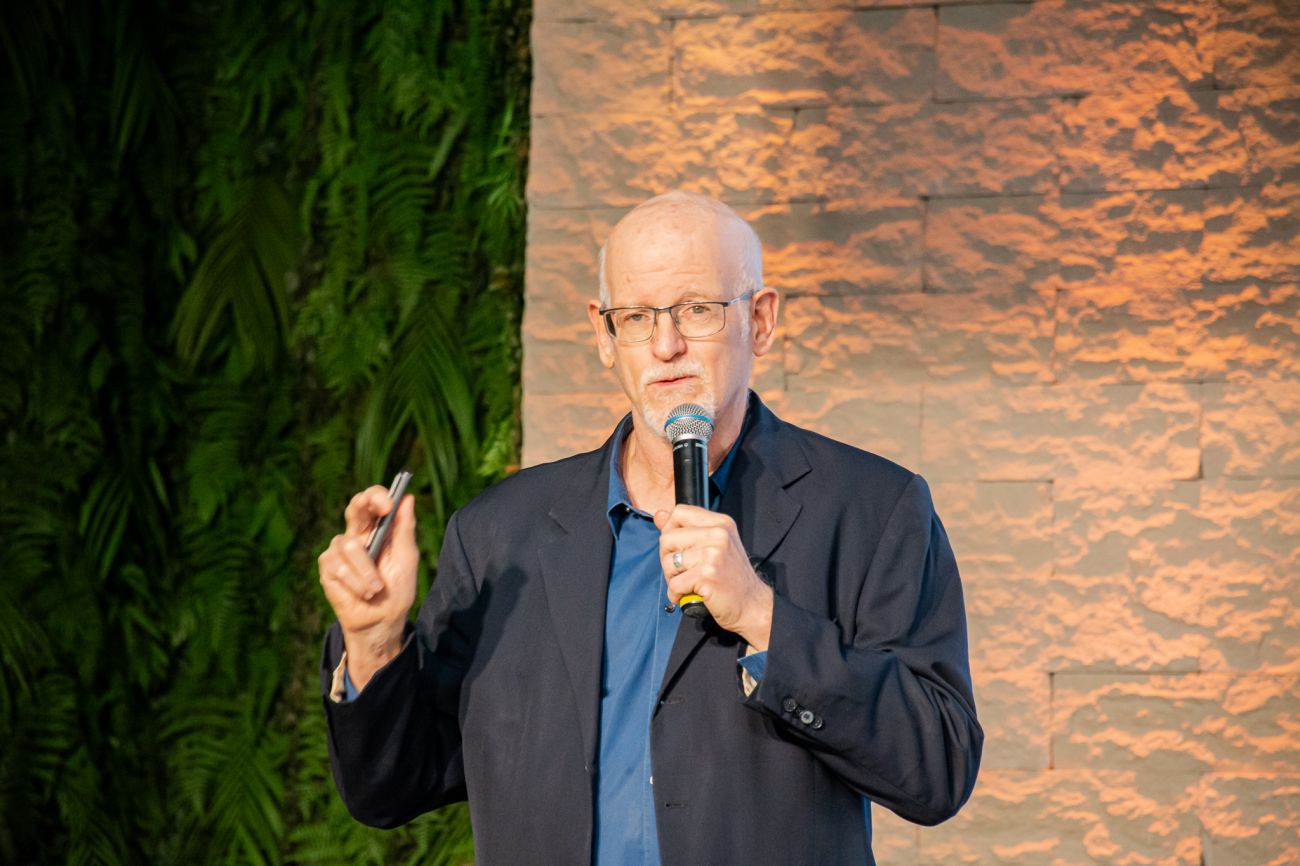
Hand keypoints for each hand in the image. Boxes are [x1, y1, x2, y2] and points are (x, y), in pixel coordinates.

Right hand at [318, 486, 418, 688]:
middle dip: (364, 503)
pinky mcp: (327, 569)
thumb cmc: (396, 590)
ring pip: (348, 545)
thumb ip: (404, 529)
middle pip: (354, 509)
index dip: (377, 496)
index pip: (372, 503)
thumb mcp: (406, 559)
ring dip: (366, 570)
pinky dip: (354, 582)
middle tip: (381, 508)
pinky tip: (362, 593)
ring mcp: (338, 551)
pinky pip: (337, 567)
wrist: (382, 622)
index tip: (389, 502)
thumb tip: (407, 498)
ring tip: (376, 589)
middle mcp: (356, 536)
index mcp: (377, 530)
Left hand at [655, 505, 773, 649]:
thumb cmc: (731, 576)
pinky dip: (675, 594)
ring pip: (667, 561)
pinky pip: (674, 583)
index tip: (677, 547)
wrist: (752, 605)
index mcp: (720, 523)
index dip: (669, 529)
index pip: (679, 512)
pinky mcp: (707, 576)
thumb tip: (659, 515)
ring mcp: (713, 554)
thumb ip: (687, 529)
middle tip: (681, 571)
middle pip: (667, 537)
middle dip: (667, 557)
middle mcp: (718, 534)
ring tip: (687, 584)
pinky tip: (687, 595)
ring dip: (671, 578)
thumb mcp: (715, 545)